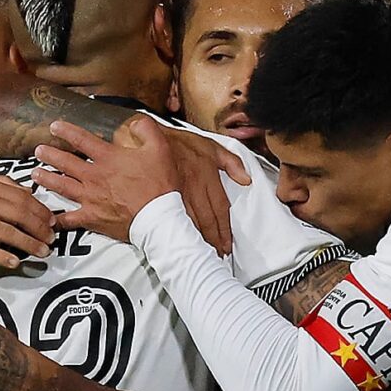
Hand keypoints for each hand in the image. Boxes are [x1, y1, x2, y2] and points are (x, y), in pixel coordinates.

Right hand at [0, 173, 54, 267]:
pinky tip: (16, 262)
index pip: (22, 196)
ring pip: (8, 232)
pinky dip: (4, 257)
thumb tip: (27, 192)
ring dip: (29, 244)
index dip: (41, 210)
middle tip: (52, 239)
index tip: (53, 221)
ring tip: (43, 252)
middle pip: (20, 213)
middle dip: (40, 228)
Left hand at [31, 118, 178, 242]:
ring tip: (35, 174)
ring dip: (46, 179)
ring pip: (61, 186)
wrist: (159, 218)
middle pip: (65, 162)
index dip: (66, 131)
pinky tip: (49, 217)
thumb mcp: (159, 149)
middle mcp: (94, 176)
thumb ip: (146, 129)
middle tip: (38, 151)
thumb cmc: (159, 184)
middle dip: (49, 154)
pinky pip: (69, 219)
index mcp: (108, 158)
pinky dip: (58, 218)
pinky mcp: (92, 218)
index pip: (81, 140)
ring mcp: (90, 198)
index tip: (54, 126)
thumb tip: (135, 121)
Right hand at [124, 122, 250, 254]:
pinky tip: (178, 243)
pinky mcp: (158, 195)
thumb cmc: (176, 141)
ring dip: (196, 240)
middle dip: (213, 240)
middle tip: (217, 256)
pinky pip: (170, 218)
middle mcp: (193, 186)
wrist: (144, 135)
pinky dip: (176, 232)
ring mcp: (175, 192)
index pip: (220, 208)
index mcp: (207, 175)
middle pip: (207, 219)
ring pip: (189, 222)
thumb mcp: (208, 144)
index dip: (224, 229)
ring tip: (200, 254)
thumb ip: (231, 161)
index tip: (227, 244)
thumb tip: (246, 179)